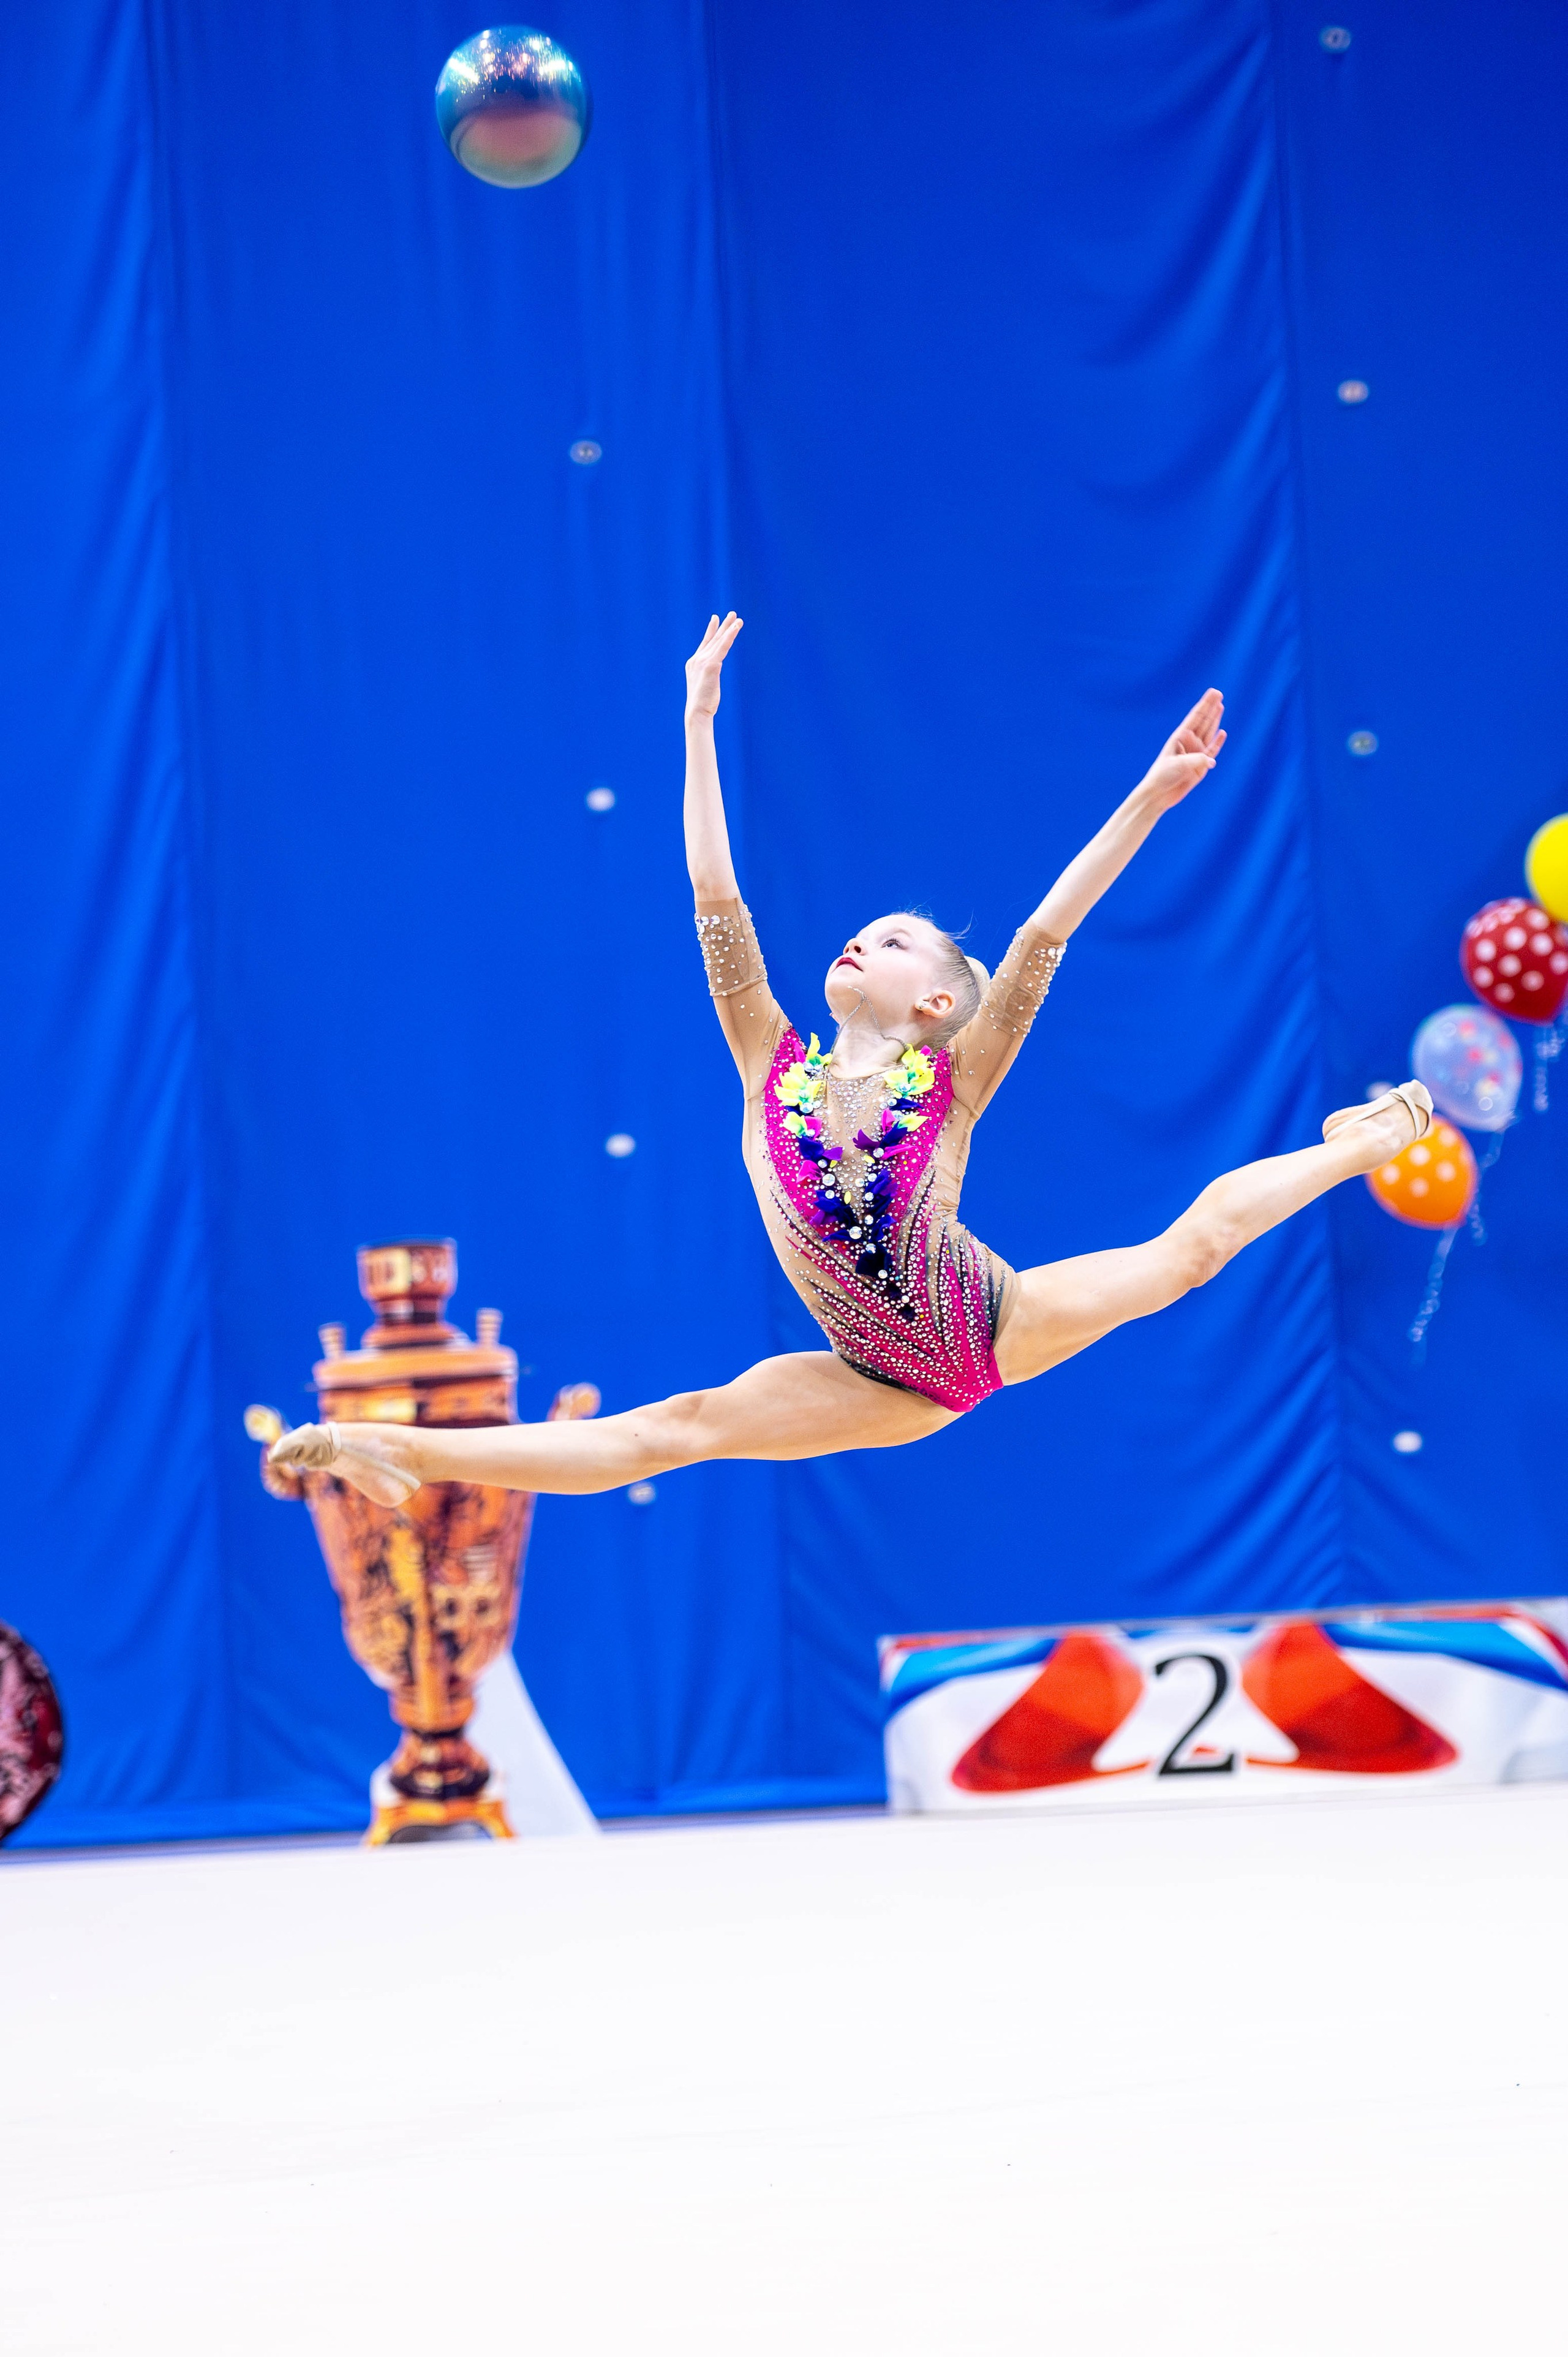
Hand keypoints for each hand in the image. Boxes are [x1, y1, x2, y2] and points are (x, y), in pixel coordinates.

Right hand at [685, 611, 742, 721]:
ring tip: (738, 619)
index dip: (711, 630)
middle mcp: (697, 659)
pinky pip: (723, 647)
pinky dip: (730, 636)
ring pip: (719, 641)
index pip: (705, 643)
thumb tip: (714, 673)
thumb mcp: (705, 685)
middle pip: (713, 639)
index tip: (715, 618)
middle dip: (723, 626)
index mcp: (694, 663)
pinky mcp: (711, 665)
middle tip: (732, 614)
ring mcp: (702, 661)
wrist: (697, 712)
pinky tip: (736, 628)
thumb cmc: (702, 704)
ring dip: (729, 629)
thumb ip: (709, 674)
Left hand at [1139, 688, 1225, 810]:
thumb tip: (1212, 761)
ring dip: (1214, 720)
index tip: (1214, 692)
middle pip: (1203, 721)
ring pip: (1208, 733)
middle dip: (1211, 708)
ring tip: (1220, 706)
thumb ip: (1196, 760)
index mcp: (1180, 737)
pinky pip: (1212, 751)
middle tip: (1219, 694)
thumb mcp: (1179, 765)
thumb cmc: (1163, 776)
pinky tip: (1222, 732)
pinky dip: (1217, 742)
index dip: (1205, 704)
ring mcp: (1195, 753)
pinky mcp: (1200, 766)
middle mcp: (1188, 743)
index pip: (1196, 717)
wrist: (1159, 794)